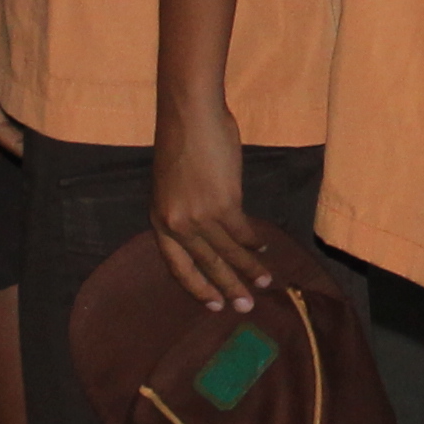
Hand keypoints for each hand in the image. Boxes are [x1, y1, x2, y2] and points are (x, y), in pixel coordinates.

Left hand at [147, 94, 268, 313]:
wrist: (189, 116)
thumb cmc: (181, 142)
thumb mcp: (171, 185)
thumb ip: (185, 210)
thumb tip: (209, 230)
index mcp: (159, 220)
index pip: (177, 266)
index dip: (196, 287)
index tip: (213, 304)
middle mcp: (176, 224)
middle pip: (205, 266)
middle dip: (227, 288)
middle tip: (244, 308)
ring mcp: (200, 216)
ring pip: (228, 253)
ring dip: (249, 270)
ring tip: (265, 284)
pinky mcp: (224, 204)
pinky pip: (243, 232)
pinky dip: (255, 242)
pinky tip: (264, 248)